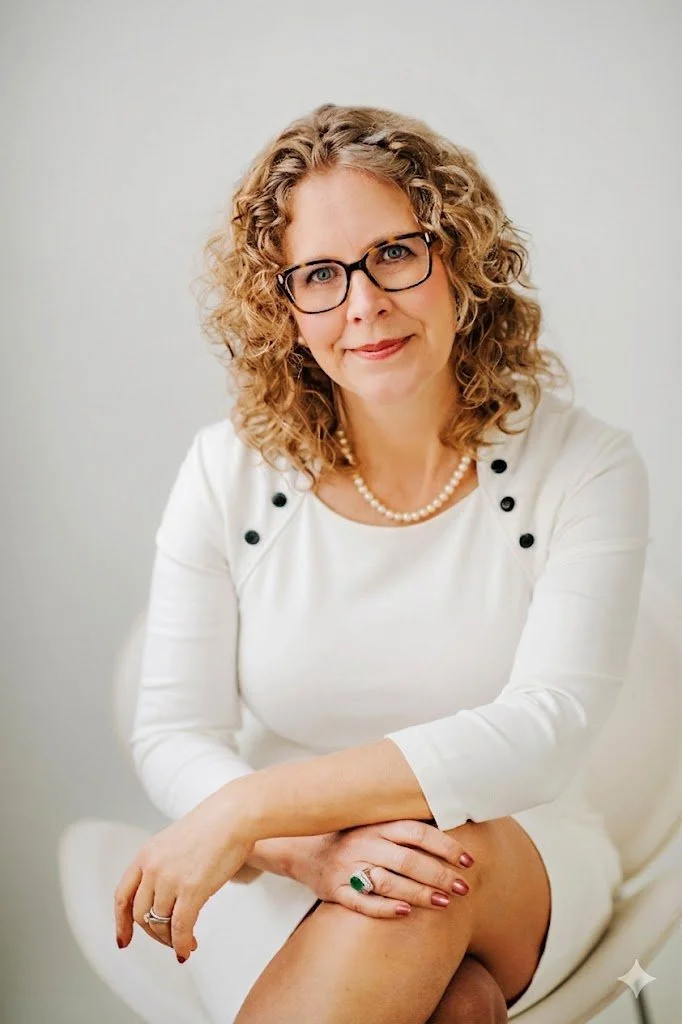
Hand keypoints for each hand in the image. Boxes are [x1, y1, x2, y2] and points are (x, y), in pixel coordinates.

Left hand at [114, 787, 254, 961]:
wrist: (233, 816)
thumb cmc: (214, 824)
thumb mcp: (175, 841)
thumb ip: (165, 865)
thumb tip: (167, 893)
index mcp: (146, 854)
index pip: (122, 896)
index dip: (121, 922)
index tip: (124, 939)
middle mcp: (152, 868)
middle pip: (140, 915)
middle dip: (153, 934)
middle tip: (168, 941)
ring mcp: (170, 879)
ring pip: (159, 924)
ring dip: (171, 940)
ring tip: (186, 943)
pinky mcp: (191, 890)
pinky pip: (180, 928)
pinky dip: (182, 943)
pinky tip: (188, 948)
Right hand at [288, 820, 474, 918]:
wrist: (303, 850)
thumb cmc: (351, 838)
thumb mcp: (374, 825)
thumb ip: (404, 828)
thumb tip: (453, 828)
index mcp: (376, 825)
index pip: (417, 832)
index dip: (445, 846)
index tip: (468, 860)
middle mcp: (363, 843)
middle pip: (407, 859)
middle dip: (439, 875)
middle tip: (463, 888)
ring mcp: (347, 867)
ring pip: (388, 881)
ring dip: (419, 893)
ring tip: (444, 903)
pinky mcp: (335, 890)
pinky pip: (360, 901)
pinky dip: (383, 908)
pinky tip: (405, 913)